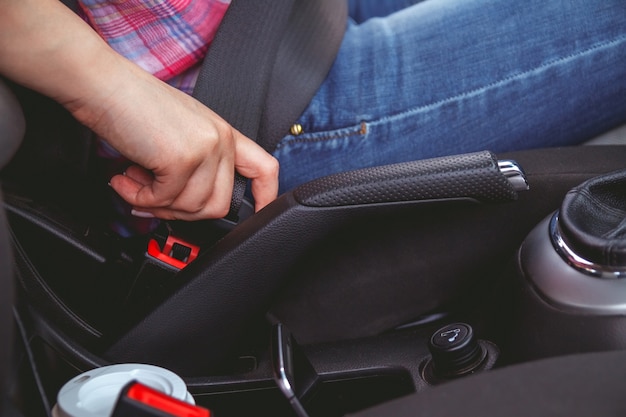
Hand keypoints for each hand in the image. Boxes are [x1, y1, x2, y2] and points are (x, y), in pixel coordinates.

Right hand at [84, 66, 278, 220]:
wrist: (103, 83)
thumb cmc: (133, 105)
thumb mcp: (180, 133)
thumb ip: (196, 165)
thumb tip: (190, 206)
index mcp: (224, 133)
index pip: (263, 169)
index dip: (265, 198)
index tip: (257, 213)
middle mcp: (220, 140)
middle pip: (219, 204)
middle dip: (183, 213)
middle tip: (154, 200)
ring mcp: (203, 149)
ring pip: (192, 208)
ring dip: (157, 205)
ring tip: (134, 182)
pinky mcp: (181, 160)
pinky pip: (164, 201)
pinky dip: (139, 198)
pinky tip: (125, 179)